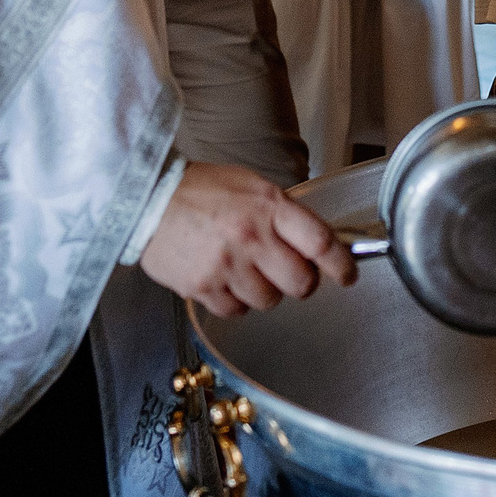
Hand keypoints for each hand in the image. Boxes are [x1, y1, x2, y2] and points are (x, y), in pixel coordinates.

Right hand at [138, 160, 355, 315]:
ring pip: (270, 301)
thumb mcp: (251, 185)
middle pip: (301, 282)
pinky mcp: (203, 287)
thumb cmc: (200, 189)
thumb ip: (283, 213)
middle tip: (293, 274)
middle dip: (303, 282)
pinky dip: (236, 302)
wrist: (147, 198)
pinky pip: (237, 311)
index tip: (348, 274)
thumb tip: (316, 242)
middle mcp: (251, 237)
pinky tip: (226, 280)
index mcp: (268, 207)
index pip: (321, 242)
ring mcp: (226, 266)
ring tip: (247, 269)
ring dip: (266, 290)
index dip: (342, 264)